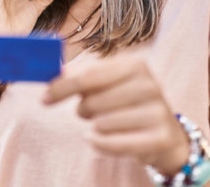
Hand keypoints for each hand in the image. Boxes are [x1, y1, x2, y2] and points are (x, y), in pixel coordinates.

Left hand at [43, 55, 189, 174]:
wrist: (166, 132)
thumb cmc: (127, 103)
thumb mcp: (108, 84)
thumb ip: (81, 78)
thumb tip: (53, 72)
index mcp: (135, 65)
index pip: (88, 76)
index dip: (62, 88)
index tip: (44, 98)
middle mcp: (150, 85)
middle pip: (92, 102)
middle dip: (84, 110)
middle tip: (92, 112)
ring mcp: (158, 111)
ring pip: (101, 124)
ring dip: (95, 127)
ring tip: (108, 123)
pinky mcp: (160, 138)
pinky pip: (114, 144)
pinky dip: (100, 144)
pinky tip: (100, 139)